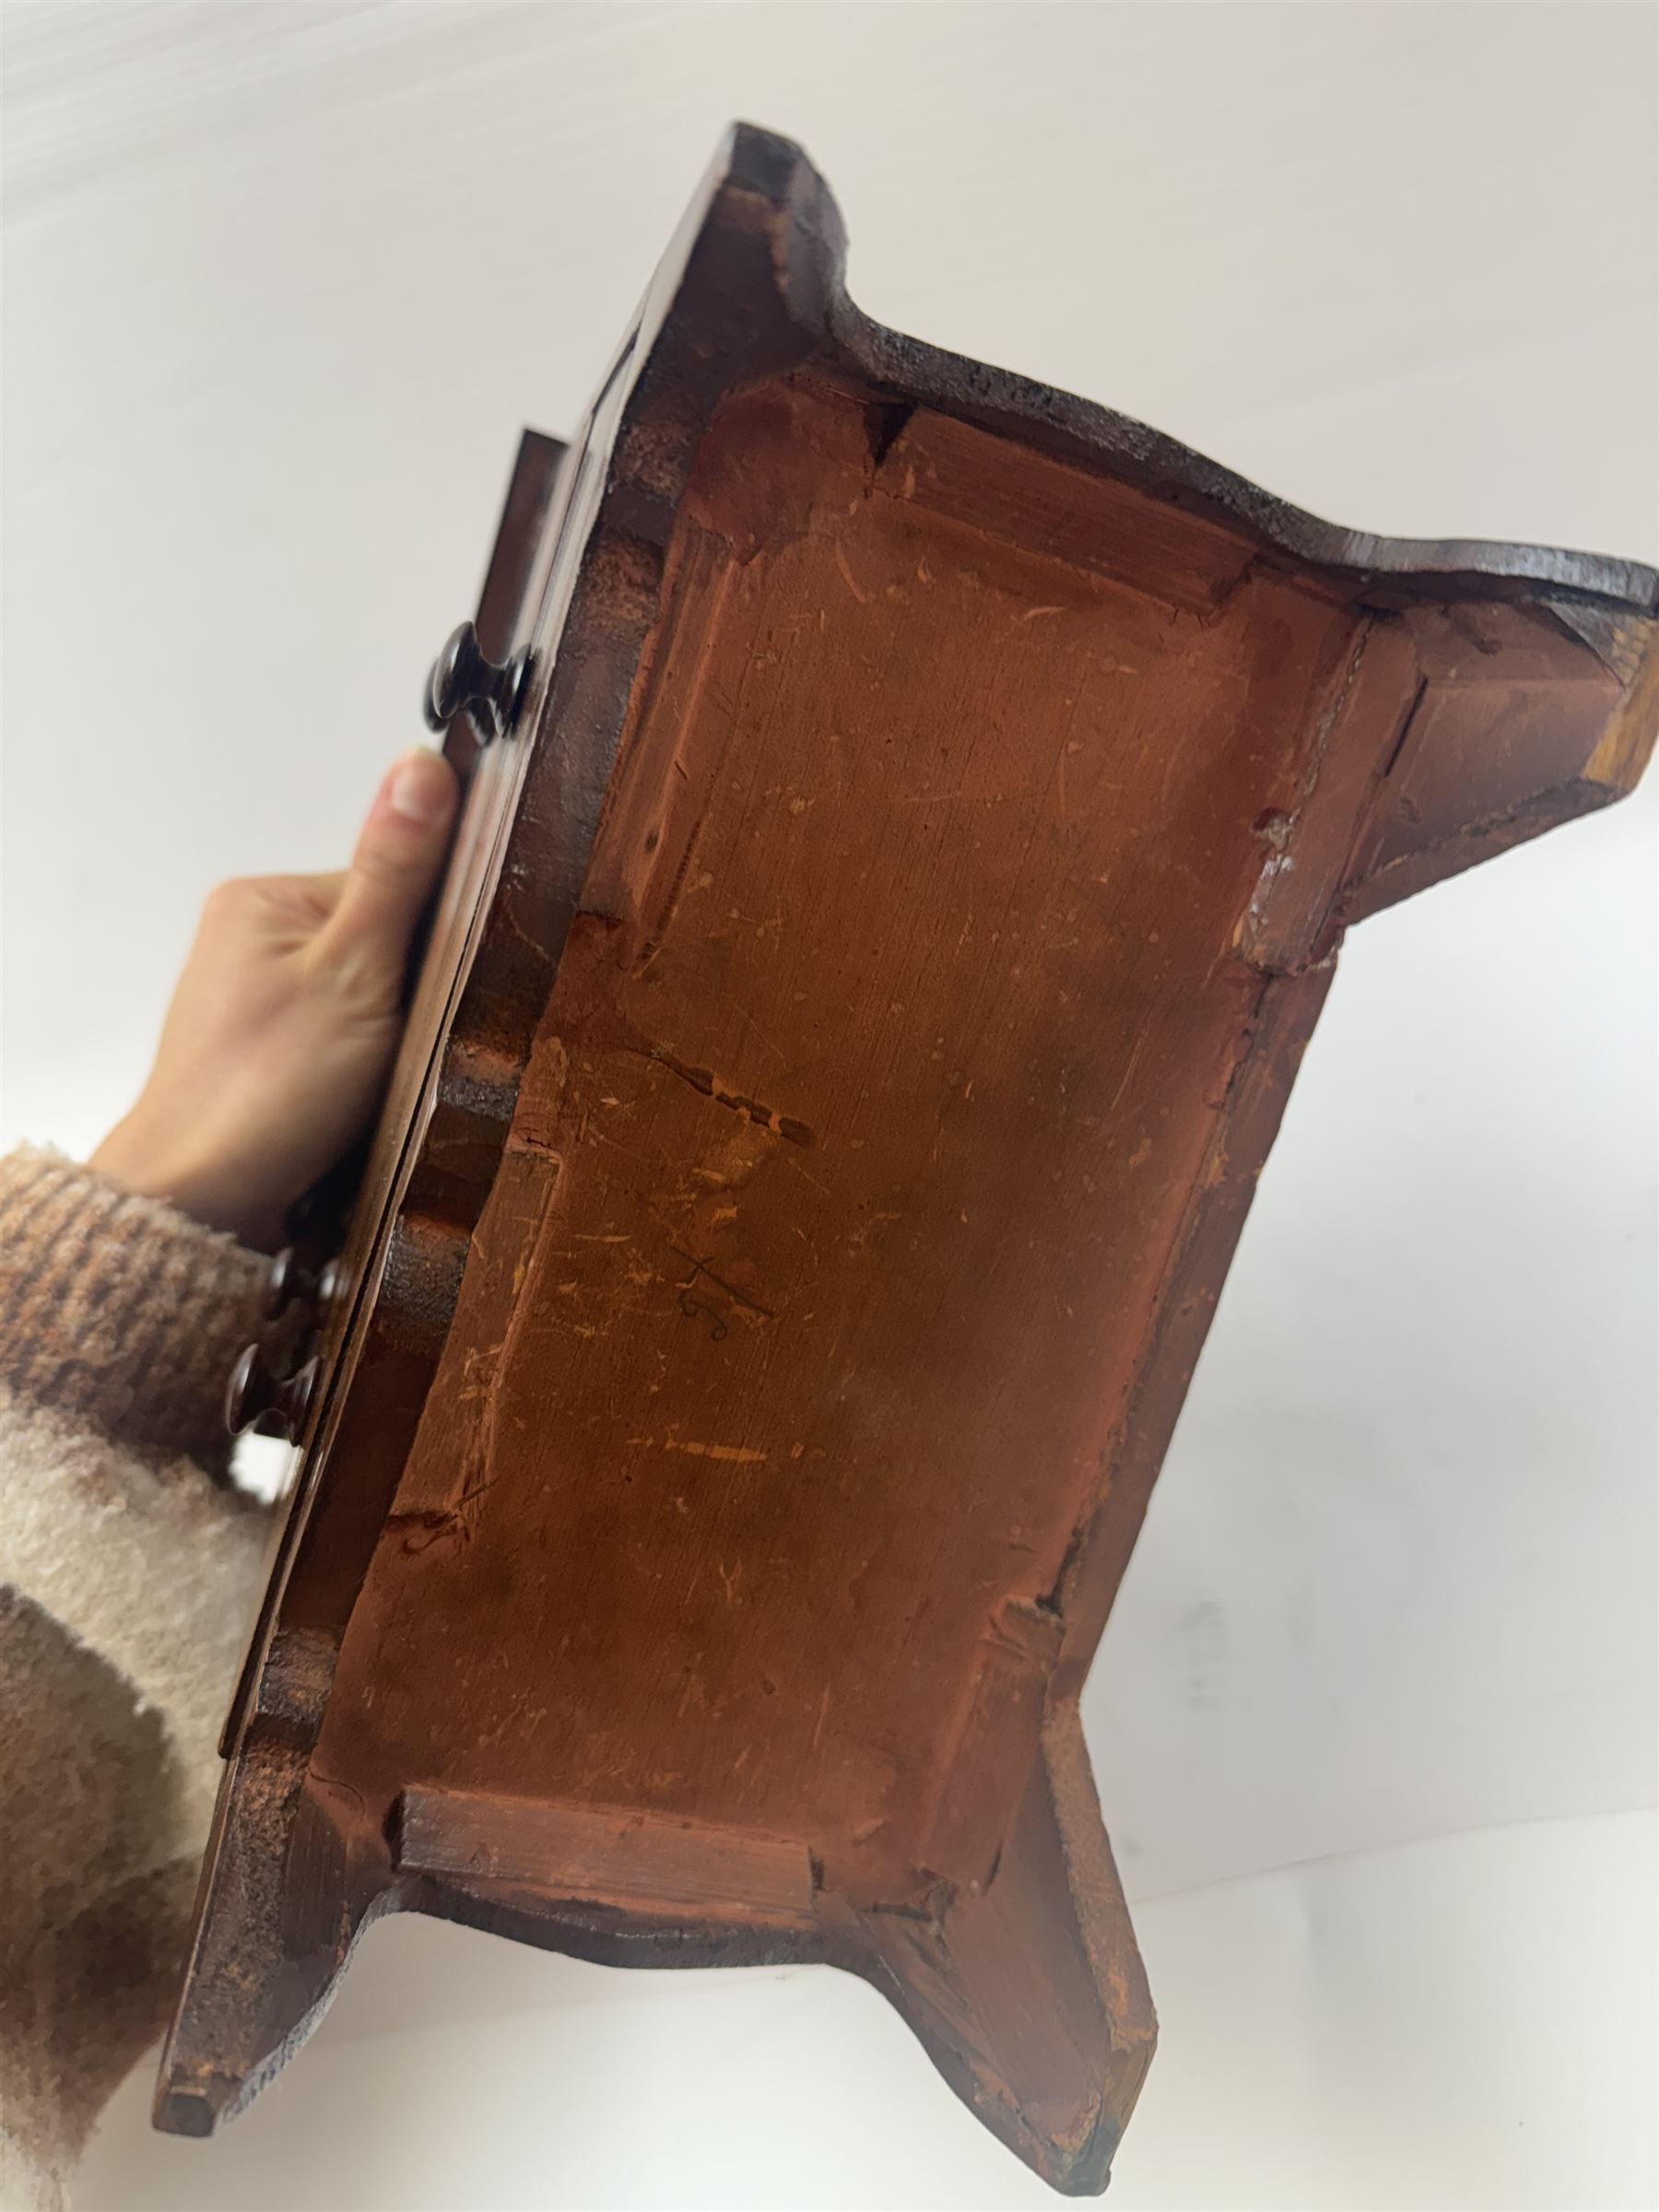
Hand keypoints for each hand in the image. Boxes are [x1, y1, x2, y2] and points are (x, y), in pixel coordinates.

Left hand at [92, 749, 458, 1248]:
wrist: (198, 1203)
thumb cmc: (259, 1093)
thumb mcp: (355, 970)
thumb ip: (396, 872)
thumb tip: (421, 768)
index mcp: (264, 898)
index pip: (391, 884)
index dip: (430, 940)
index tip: (429, 986)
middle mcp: (250, 940)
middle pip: (381, 943)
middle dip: (409, 995)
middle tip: (395, 1042)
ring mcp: (256, 1002)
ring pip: (368, 1001)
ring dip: (389, 1042)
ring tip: (366, 1081)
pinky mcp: (266, 1057)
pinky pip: (344, 1047)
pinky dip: (362, 1076)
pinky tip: (352, 1104)